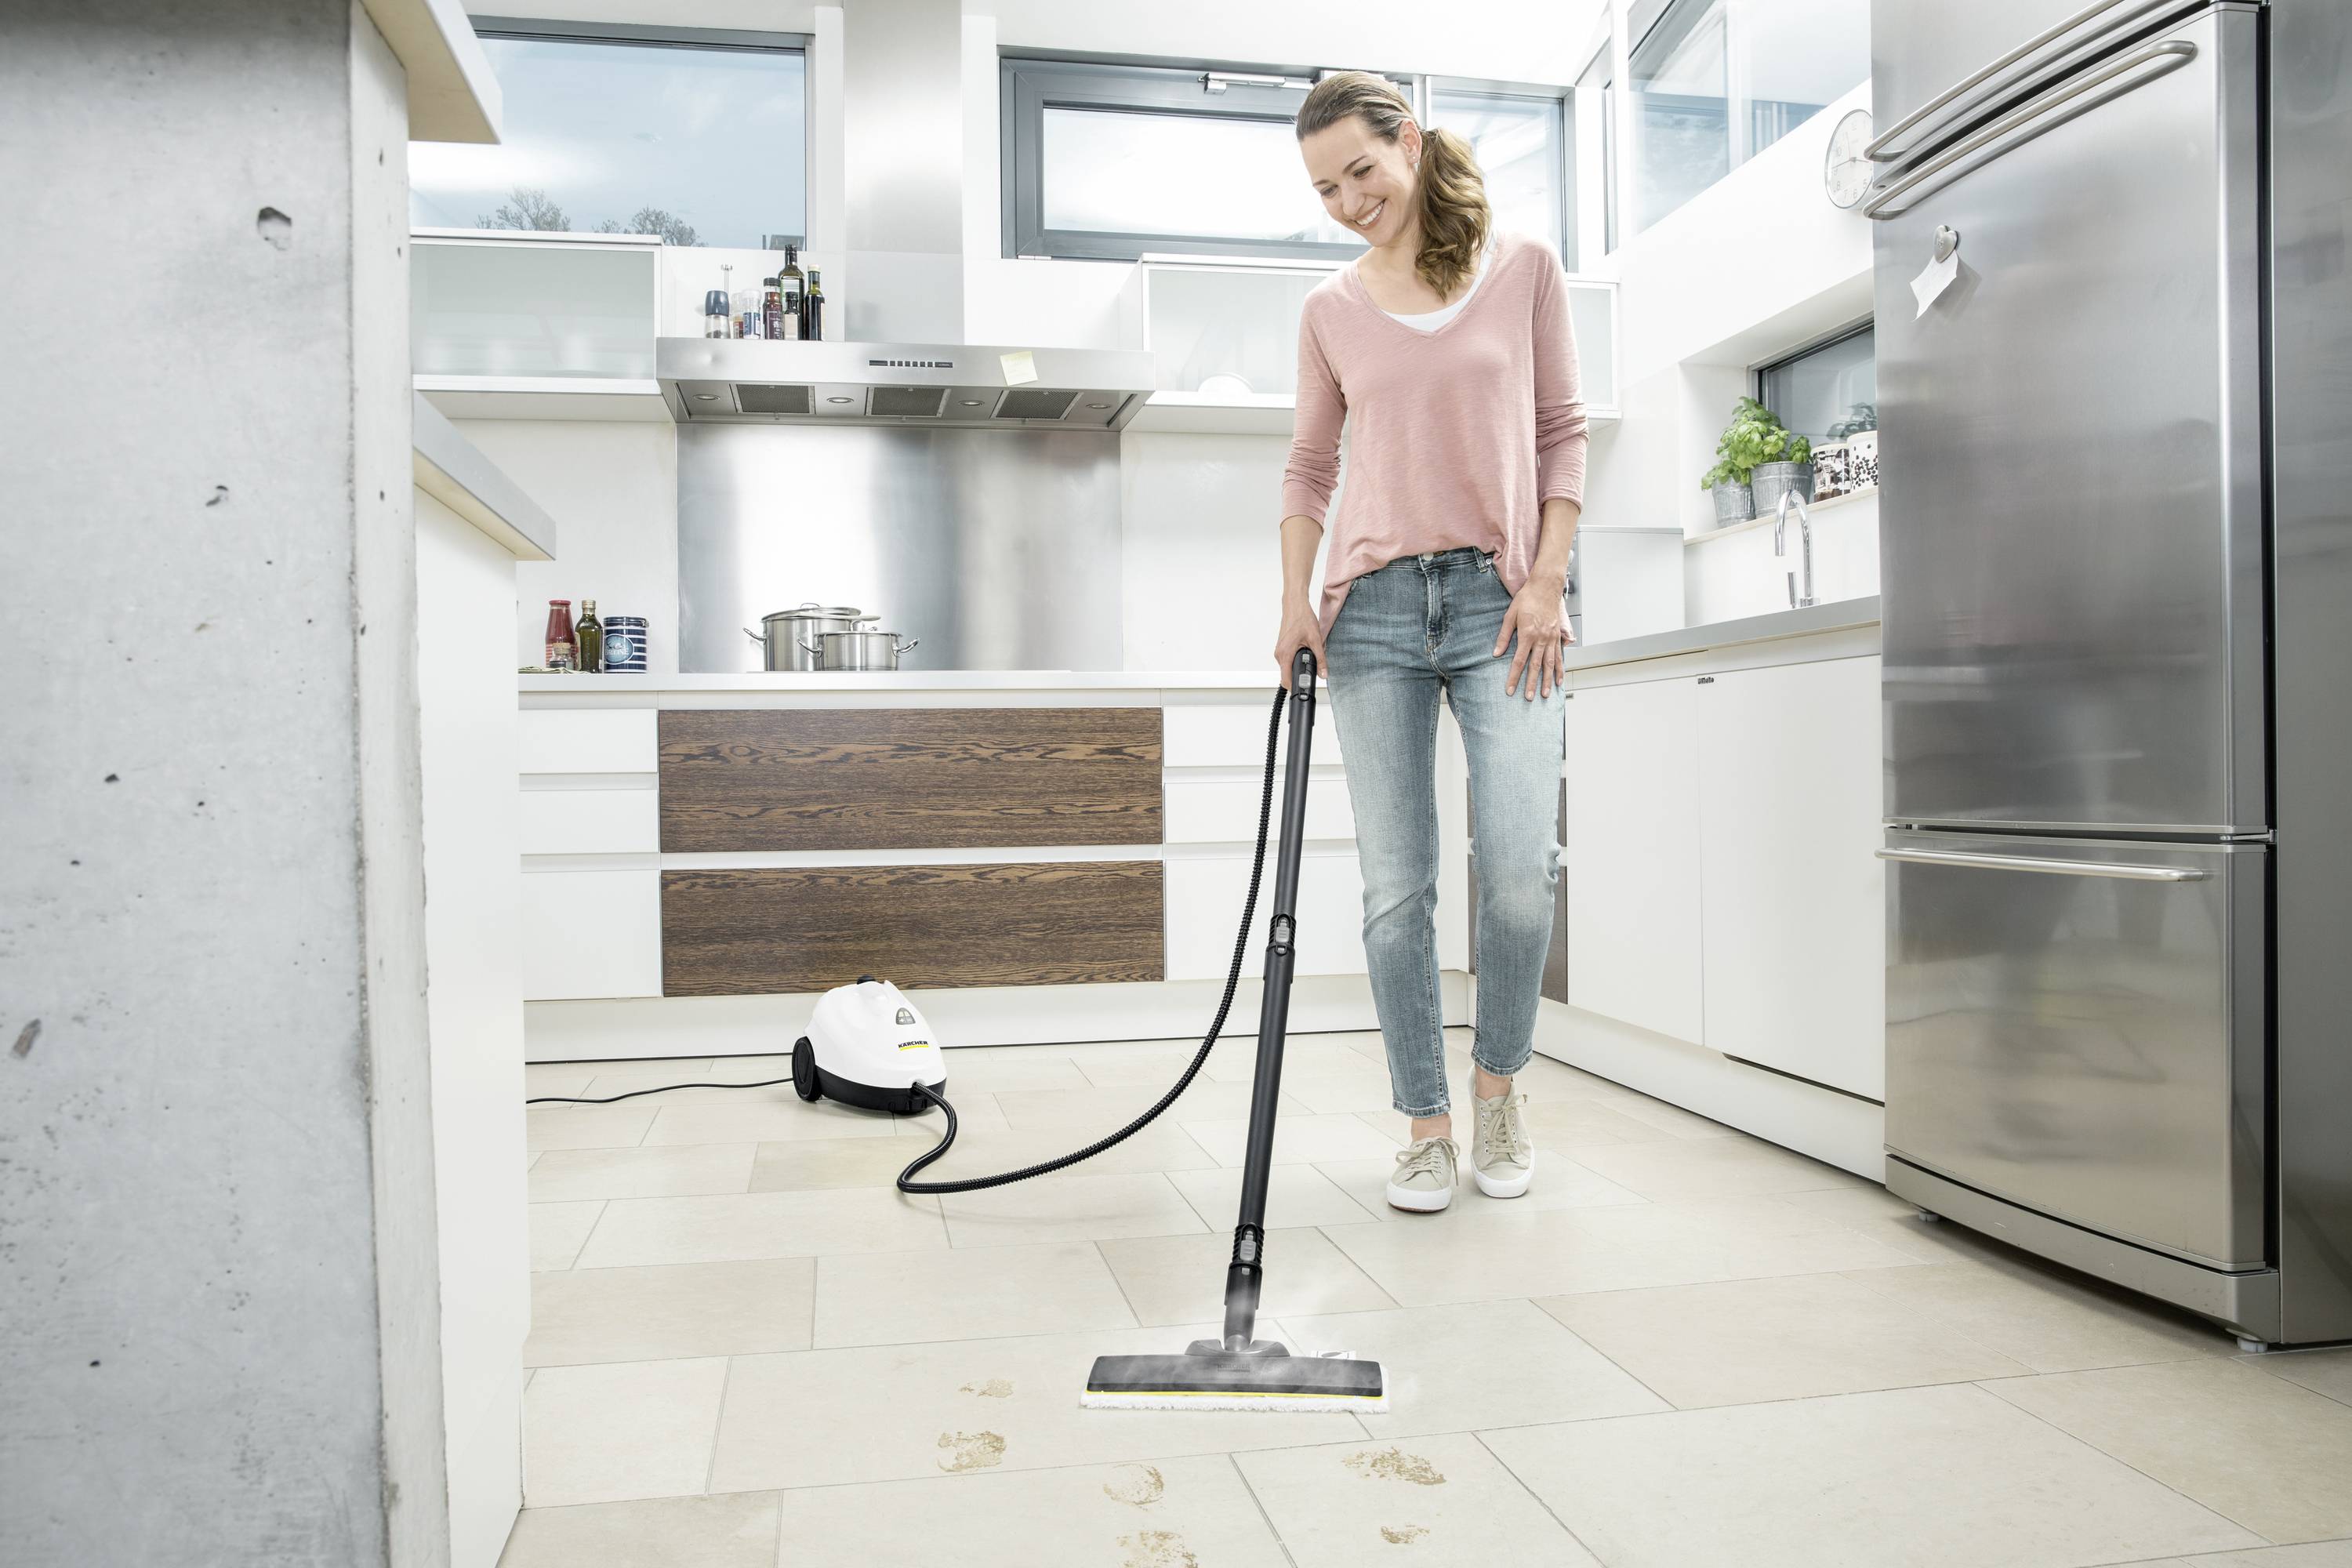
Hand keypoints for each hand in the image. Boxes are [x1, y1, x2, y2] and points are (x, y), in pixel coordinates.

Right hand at [1273, 601, 1330, 690]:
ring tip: (1309, 655)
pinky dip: (1296, 659)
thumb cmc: (1302, 618)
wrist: (1295, 605)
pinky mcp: (1282, 647)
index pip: (1286, 680)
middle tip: (1312, 670)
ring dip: (1298, 665)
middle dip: (1300, 675)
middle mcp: (1279, 654)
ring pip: (1288, 667)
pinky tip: (1304, 650)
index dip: (1295, 687)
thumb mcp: (1315, 640)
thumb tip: (1324, 673)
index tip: (1303, 689)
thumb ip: (1320, 659)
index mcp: (1285, 654)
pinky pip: (1288, 659)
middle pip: (1287, 674)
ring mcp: (1279, 651)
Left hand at [1495, 576, 1571, 698]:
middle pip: (1536, 666)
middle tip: (1529, 698)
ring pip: (1550, 664)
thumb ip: (1504, 636)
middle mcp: (1541, 639)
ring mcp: (1552, 638)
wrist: (1545, 586)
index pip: (1519, 661)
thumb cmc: (1526, 599)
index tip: (1510, 690)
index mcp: (1527, 634)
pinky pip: (1560, 656)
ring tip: (1545, 694)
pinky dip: (1560, 669)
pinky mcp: (1558, 636)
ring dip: (1547, 680)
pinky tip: (1558, 680)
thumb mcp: (1510, 616)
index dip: (1514, 677)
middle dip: (1532, 684)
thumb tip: (1496, 654)